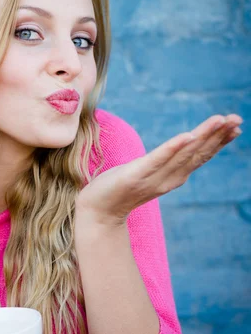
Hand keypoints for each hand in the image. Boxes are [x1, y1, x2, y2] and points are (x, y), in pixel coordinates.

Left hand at [76, 114, 242, 224]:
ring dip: (203, 136)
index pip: (200, 155)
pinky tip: (188, 136)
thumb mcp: (147, 173)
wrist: (97, 213)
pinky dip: (174, 148)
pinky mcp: (136, 175)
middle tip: (237, 120)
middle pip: (198, 153)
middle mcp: (169, 178)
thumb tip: (176, 151)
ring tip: (220, 121)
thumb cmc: (118, 189)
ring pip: (184, 153)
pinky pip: (157, 159)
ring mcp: (154, 177)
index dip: (218, 141)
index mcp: (172, 176)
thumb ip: (162, 164)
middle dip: (219, 136)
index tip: (235, 127)